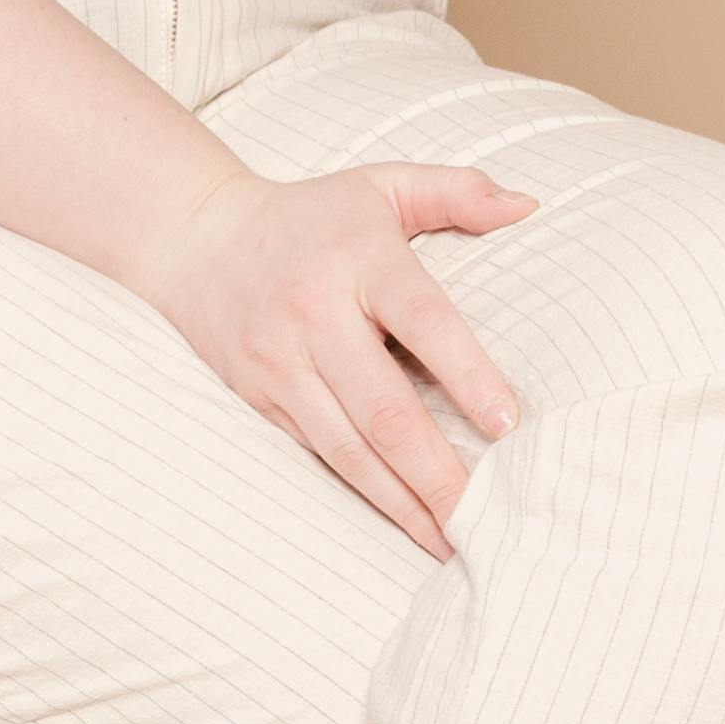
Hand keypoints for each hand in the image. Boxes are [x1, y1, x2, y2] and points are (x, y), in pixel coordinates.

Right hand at [125, 156, 536, 559]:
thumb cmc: (310, 216)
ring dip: (402, 501)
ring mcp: (281, 363)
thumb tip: (530, 206)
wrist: (194, 239)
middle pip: (383, 407)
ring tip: (451, 538)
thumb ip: (456, 191)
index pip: (423, 319)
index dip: (466, 373)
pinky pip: (317, 454)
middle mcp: (315, 315)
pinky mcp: (258, 398)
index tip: (508, 423)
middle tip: (487, 517)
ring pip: (348, 447)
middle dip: (436, 470)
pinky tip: (401, 519)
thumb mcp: (381, 184)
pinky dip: (363, 493)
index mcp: (358, 260)